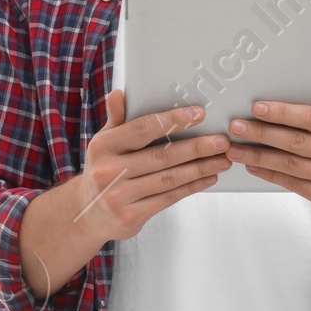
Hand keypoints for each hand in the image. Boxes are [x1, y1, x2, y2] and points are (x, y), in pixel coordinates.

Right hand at [80, 89, 232, 242]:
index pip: (142, 129)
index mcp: (104, 146)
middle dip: (196, 148)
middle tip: (222, 141)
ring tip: (222, 160)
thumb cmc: (103, 169)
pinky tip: (208, 178)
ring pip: (168, 179)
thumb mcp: (104, 143)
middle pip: (161, 156)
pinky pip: (168, 198)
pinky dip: (191, 187)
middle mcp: (109, 171)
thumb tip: (120, 93)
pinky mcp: (131, 216)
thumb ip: (117, 120)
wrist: (87, 213)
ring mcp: (119, 196)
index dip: (172, 120)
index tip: (199, 113)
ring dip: (200, 169)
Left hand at [227, 76, 310, 230]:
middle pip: (298, 142)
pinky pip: (293, 184)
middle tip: (236, 127)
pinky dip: (271, 174)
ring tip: (236, 148)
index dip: (284, 113)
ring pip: (292, 165)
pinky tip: (253, 166)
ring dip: (260, 156)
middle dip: (263, 133)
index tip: (258, 107)